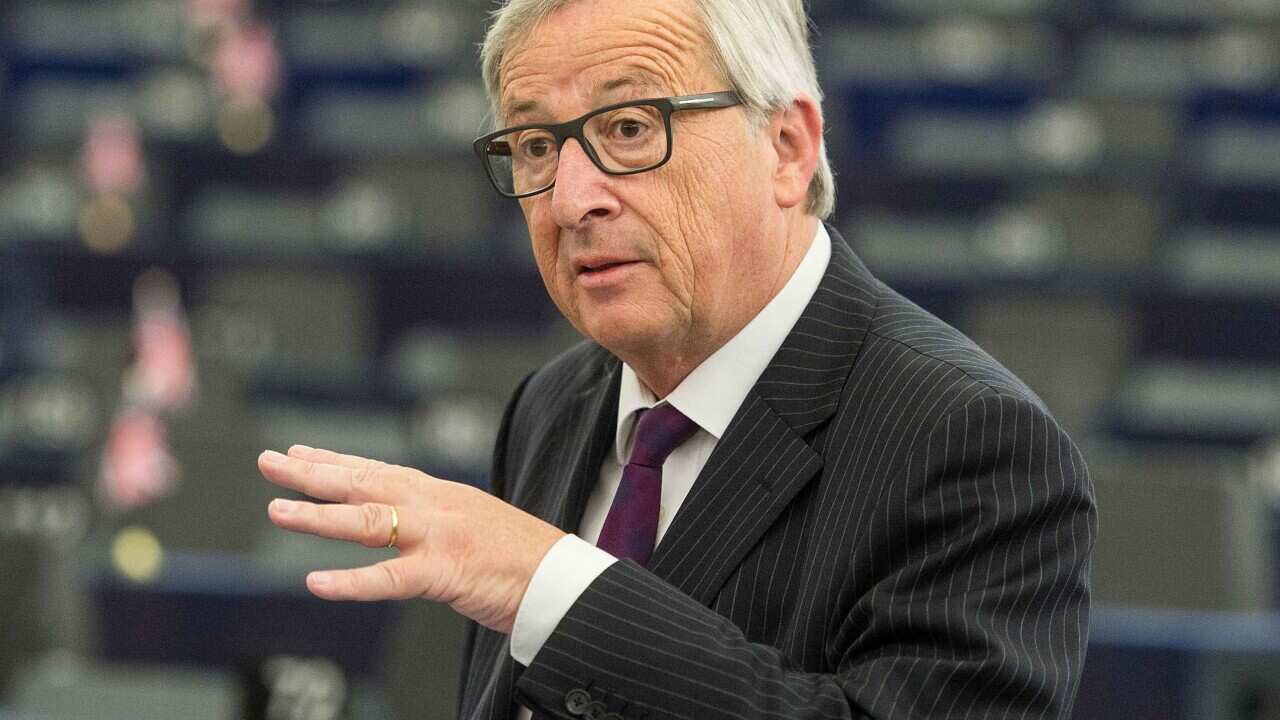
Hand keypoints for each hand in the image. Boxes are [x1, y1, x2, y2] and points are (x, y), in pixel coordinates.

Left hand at [258, 445, 566, 633]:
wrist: (566, 579)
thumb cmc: (523, 559)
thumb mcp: (474, 527)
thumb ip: (437, 524)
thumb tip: (407, 529)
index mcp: (441, 495)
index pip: (378, 470)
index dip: (335, 460)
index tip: (298, 451)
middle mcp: (435, 506)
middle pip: (364, 483)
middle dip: (312, 472)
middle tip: (268, 461)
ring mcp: (439, 536)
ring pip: (369, 520)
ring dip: (319, 515)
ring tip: (277, 510)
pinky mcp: (446, 572)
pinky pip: (390, 578)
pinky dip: (351, 580)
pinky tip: (315, 582)